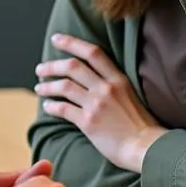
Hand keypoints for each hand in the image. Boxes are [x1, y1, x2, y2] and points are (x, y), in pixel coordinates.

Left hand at [35, 33, 165, 172]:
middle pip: (72, 67)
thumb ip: (112, 84)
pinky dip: (52, 106)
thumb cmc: (140, 124)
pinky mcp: (89, 122)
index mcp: (118, 78)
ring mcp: (96, 104)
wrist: (146, 148)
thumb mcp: (130, 94)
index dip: (71, 43)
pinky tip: (48, 107)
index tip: (56, 38)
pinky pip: (64, 109)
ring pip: (64, 86)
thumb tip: (91, 77)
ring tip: (40, 87)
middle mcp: (106, 88)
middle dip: (52, 65)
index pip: (92, 52)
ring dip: (48, 86)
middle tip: (40, 68)